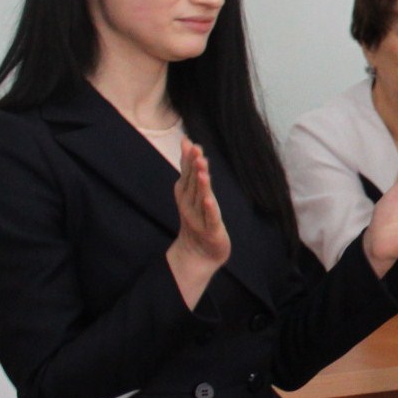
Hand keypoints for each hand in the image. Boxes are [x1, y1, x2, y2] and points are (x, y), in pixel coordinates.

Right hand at [166, 138, 229, 309]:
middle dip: (194, 167)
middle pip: (193, 183)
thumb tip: (188, 143)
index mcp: (186, 195)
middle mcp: (190, 205)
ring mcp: (199, 217)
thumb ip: (191, 169)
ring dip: (202, 184)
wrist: (198, 254)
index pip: (188, 174)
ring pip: (201, 198)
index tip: (189, 143)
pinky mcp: (211, 229)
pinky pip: (210, 217)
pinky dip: (209, 208)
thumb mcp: (194, 192)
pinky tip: (209, 200)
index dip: (188, 159)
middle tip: (196, 150)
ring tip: (203, 169)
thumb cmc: (198, 219)